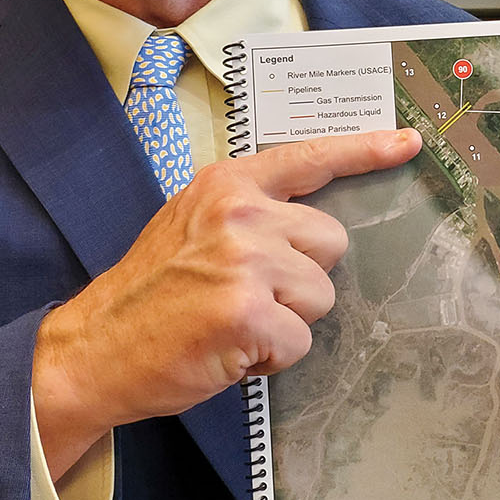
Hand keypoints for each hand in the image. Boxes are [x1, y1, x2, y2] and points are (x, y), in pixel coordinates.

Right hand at [32, 128, 420, 477]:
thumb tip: (312, 221)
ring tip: (234, 322)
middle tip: (248, 295)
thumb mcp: (193, 225)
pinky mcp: (247, 311)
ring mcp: (245, 259)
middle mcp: (240, 212)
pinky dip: (272, 356)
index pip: (310, 158)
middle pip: (331, 242)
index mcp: (228, 184)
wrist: (93, 348)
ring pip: (321, 295)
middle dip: (303, 277)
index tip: (406, 143)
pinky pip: (301, 339)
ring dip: (287, 321)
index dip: (364, 152)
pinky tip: (230, 349)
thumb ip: (248, 211)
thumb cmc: (151, 294)